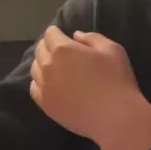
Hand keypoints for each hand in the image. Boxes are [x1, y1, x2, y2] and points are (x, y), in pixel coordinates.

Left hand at [29, 28, 150, 149]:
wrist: (115, 117)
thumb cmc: (116, 80)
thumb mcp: (112, 50)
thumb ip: (92, 38)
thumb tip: (75, 35)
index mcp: (62, 49)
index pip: (50, 34)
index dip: (56, 32)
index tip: (62, 35)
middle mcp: (48, 65)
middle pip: (40, 50)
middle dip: (48, 46)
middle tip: (58, 50)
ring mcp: (44, 86)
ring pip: (35, 68)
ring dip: (42, 64)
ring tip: (54, 67)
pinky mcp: (45, 104)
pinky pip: (34, 88)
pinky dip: (39, 82)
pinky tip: (48, 84)